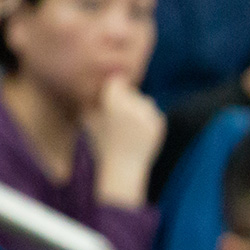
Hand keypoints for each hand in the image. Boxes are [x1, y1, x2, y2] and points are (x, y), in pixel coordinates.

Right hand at [85, 74, 164, 205]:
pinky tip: (138, 132)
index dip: (113, 89)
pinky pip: (154, 113)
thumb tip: (96, 83)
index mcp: (115, 101)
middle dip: (127, 100)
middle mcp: (134, 105)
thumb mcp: (88, 118)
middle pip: (132, 91)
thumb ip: (93, 98)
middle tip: (119, 116)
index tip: (110, 98)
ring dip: (139, 108)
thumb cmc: (101, 144)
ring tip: (129, 126)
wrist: (123, 168)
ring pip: (146, 100)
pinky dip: (148, 120)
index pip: (117, 82)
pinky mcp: (160, 123)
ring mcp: (149, 114)